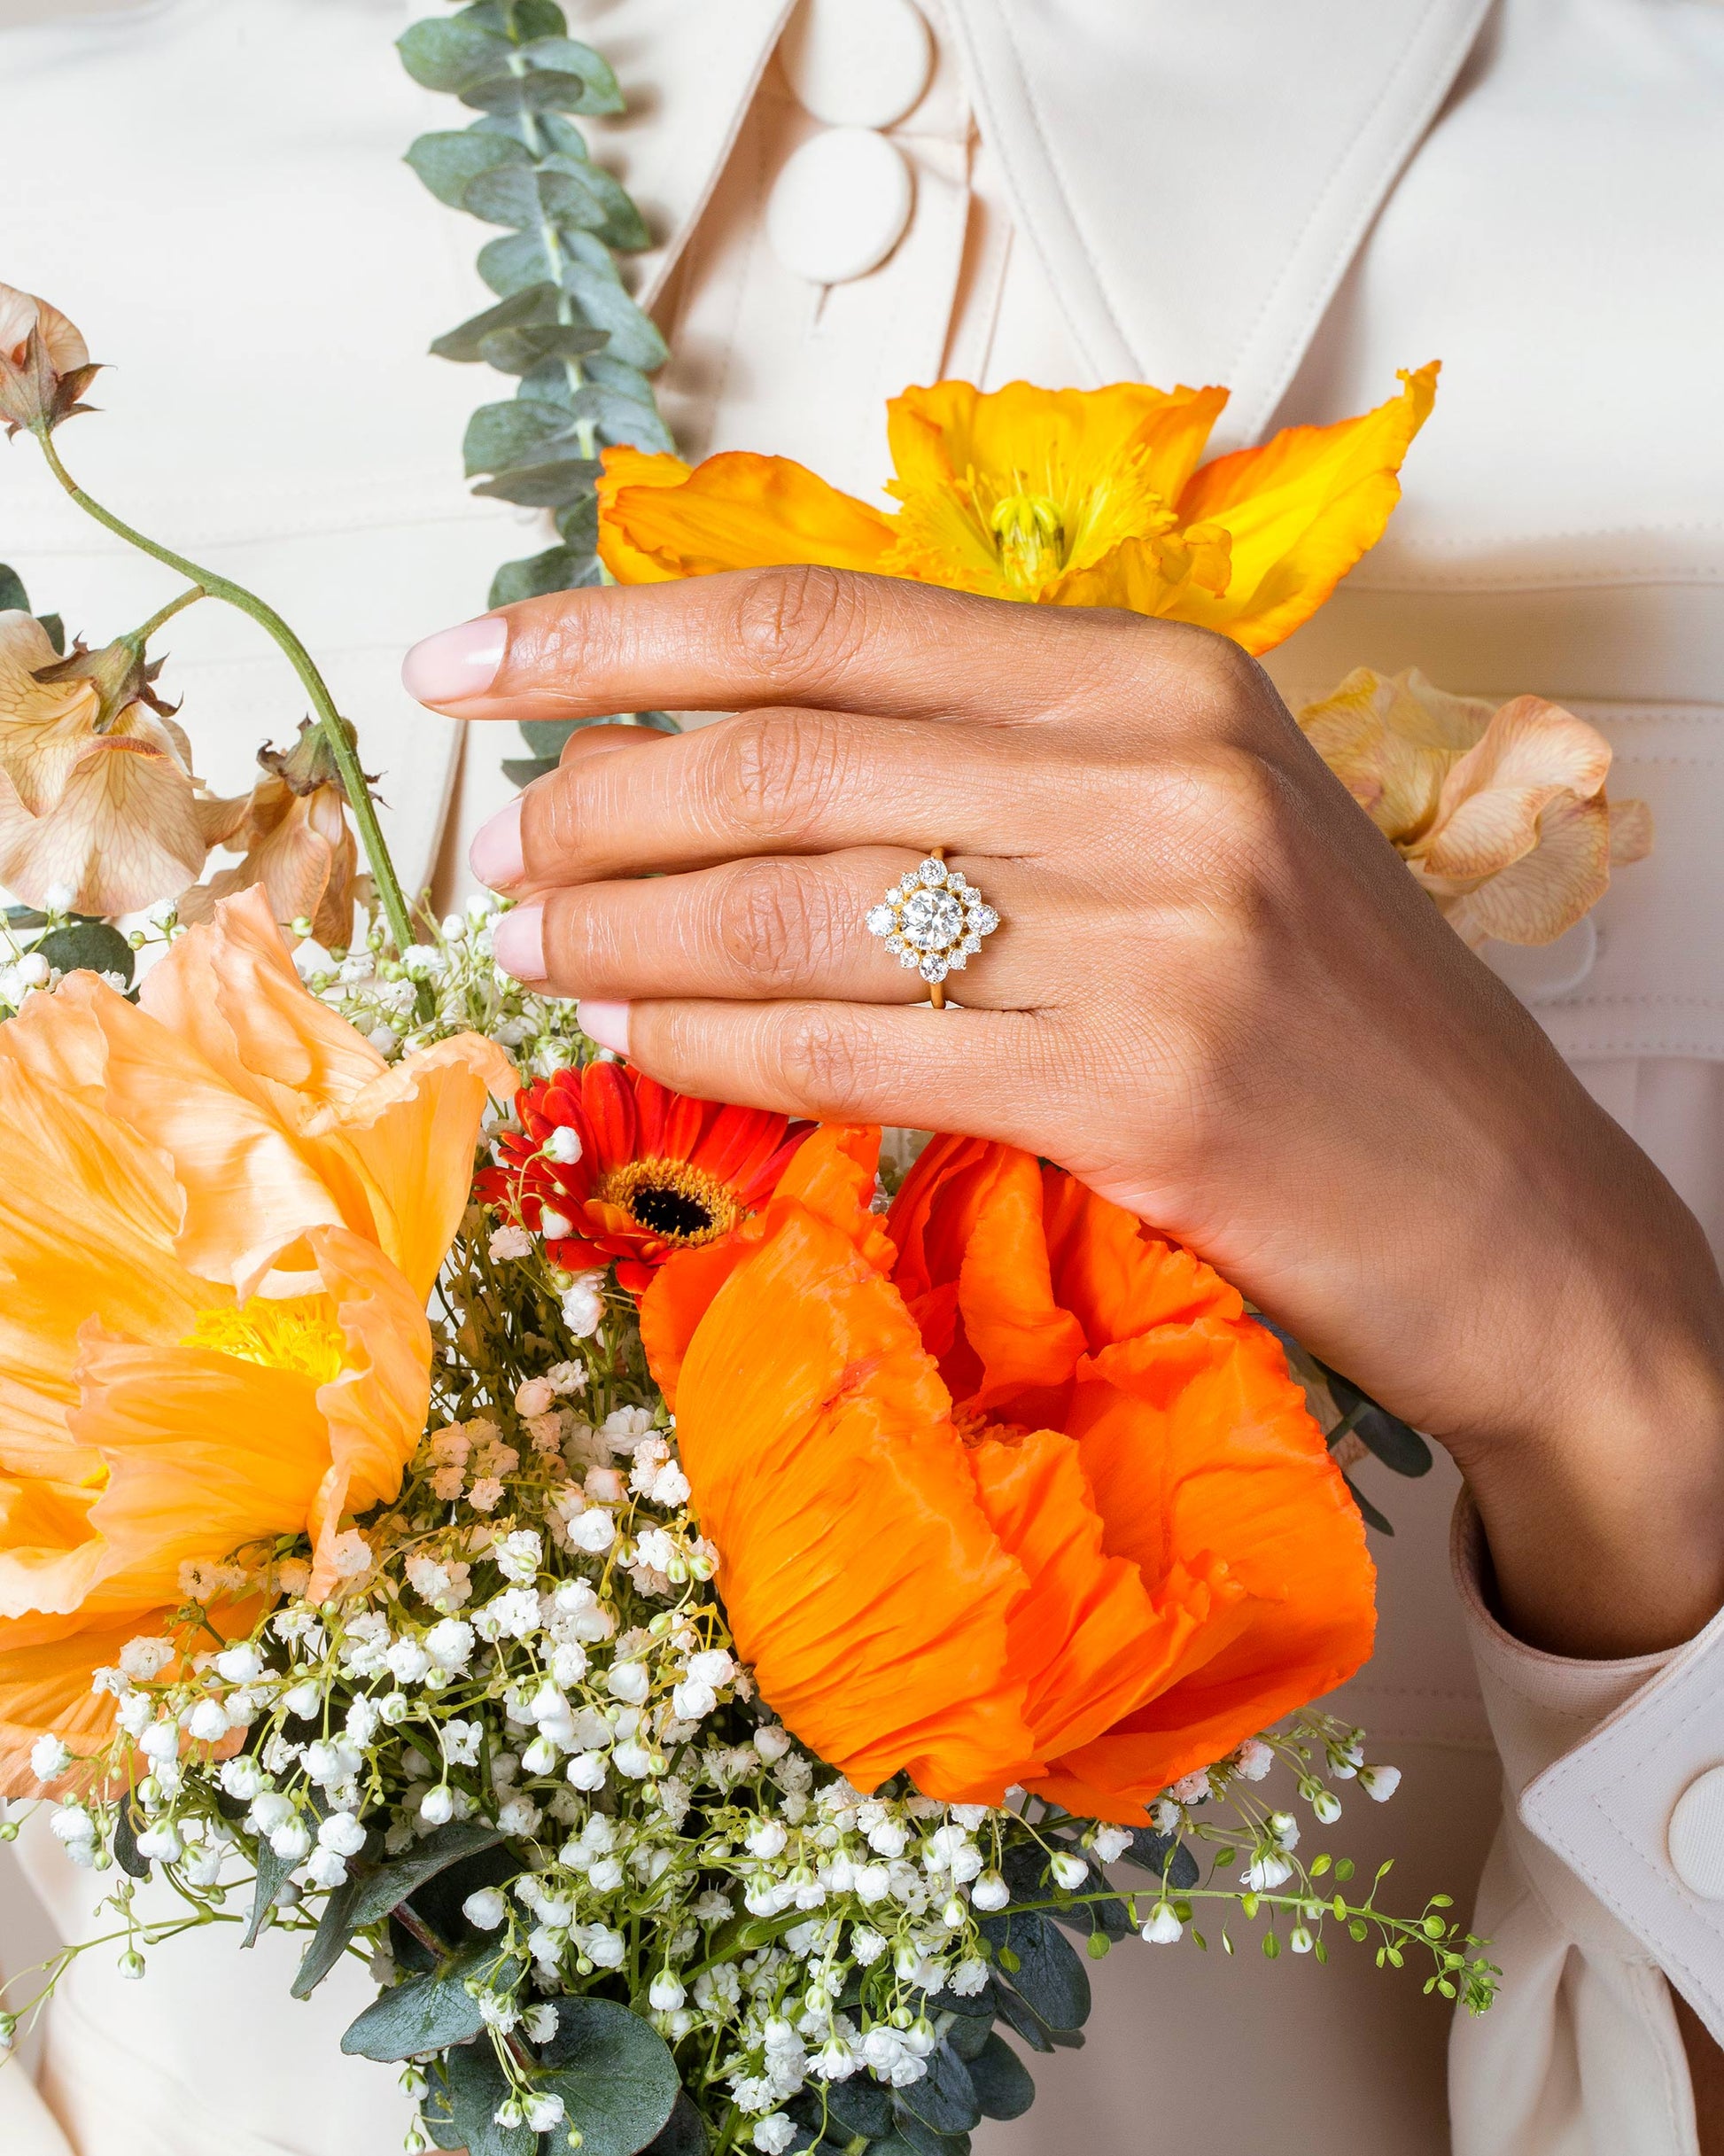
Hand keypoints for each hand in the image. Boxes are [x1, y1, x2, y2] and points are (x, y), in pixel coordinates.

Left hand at [405, 567, 1723, 1658]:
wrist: (1509, 1211)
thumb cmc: (1331, 1021)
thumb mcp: (1188, 836)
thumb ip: (997, 776)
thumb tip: (741, 762)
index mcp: (1157, 680)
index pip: (824, 622)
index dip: (613, 635)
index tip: (472, 666)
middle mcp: (1153, 776)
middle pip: (784, 758)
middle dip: (595, 802)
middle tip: (503, 852)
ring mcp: (1152, 930)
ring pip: (795, 907)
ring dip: (624, 931)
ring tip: (533, 944)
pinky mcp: (1137, 1089)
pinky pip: (853, 1051)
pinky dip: (715, 1044)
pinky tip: (636, 1042)